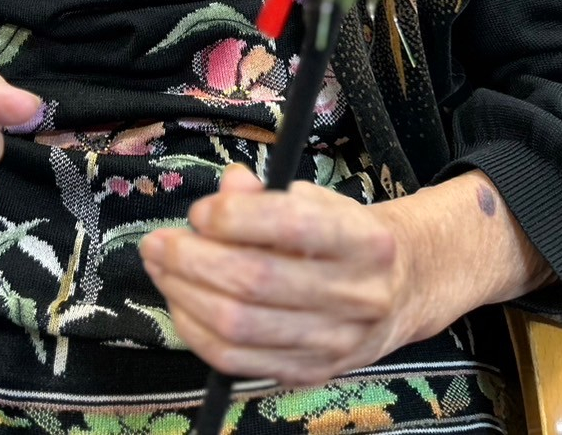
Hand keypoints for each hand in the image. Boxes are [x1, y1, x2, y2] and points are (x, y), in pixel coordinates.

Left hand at [140, 165, 406, 386]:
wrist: (402, 288)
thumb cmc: (348, 235)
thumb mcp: (320, 200)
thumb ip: (269, 194)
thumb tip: (227, 187)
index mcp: (364, 242)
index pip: (292, 226)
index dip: (234, 217)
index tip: (200, 210)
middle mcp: (355, 296)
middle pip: (256, 281)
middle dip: (192, 259)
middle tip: (159, 241)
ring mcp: (333, 343)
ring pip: (240, 326)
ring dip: (184, 294)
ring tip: (161, 267)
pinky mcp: (309, 373)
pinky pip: (237, 361)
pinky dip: (196, 331)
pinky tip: (180, 301)